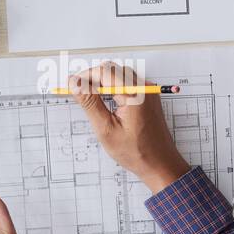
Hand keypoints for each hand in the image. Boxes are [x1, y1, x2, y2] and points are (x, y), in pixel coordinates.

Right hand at [69, 61, 190, 193]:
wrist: (160, 164)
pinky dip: (114, 88)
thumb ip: (89, 103)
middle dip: (93, 78)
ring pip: (119, 74)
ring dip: (103, 82)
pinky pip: (128, 83)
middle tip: (80, 94)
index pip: (104, 71)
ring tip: (91, 100)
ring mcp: (148, 91)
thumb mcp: (106, 129)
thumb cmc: (137, 152)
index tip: (72, 86)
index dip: (85, 76)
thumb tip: (75, 84)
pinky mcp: (148, 96)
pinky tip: (106, 103)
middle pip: (112, 69)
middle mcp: (144, 88)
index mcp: (134, 94)